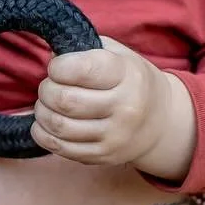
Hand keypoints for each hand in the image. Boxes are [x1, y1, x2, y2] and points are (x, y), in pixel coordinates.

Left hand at [33, 39, 194, 181]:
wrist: (161, 121)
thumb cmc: (130, 81)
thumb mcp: (118, 55)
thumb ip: (84, 49)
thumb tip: (52, 56)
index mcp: (127, 75)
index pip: (81, 70)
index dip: (58, 67)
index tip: (57, 67)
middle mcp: (125, 107)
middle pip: (65, 100)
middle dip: (46, 90)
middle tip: (49, 86)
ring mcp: (115, 135)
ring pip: (59, 126)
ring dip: (43, 112)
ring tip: (46, 104)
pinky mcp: (104, 155)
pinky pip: (61, 148)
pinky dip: (43, 134)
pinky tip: (46, 123)